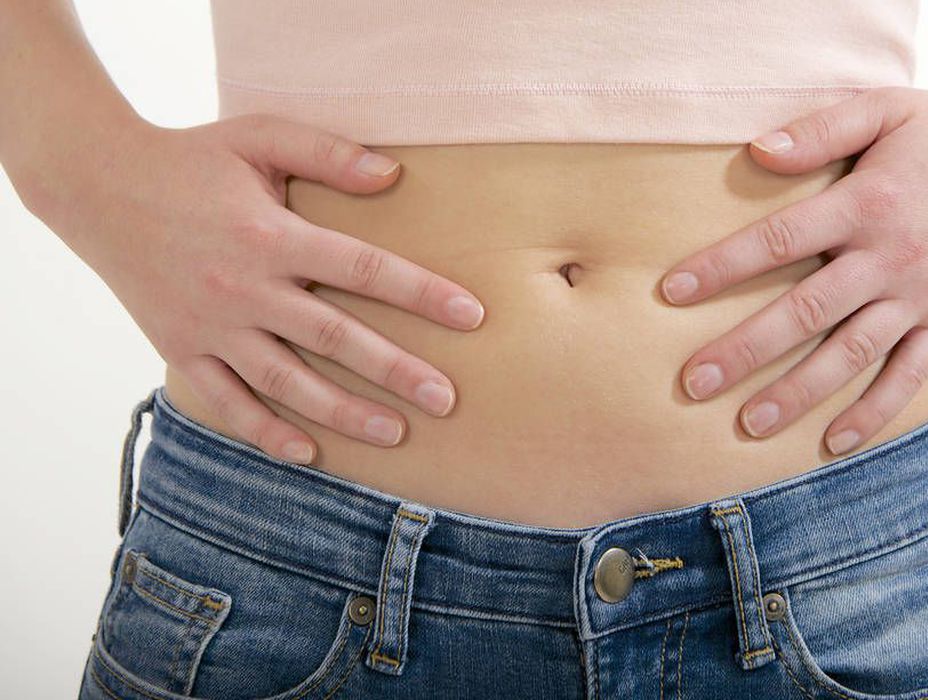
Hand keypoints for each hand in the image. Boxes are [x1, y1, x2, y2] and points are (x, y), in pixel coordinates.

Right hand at [35, 114, 485, 463]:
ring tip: (396, 434)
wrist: (97, 186)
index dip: (421, 294)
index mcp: (270, 233)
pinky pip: (225, 401)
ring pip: (286, 381)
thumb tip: (395, 175)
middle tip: (448, 400)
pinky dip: (263, 431)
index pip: (363, 268)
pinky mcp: (179, 348)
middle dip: (396, 371)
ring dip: (342, 412)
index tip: (472, 316)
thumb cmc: (191, 157)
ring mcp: (210, 325)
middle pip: (334, 337)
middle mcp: (243, 287)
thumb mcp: (258, 137)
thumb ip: (327, 153)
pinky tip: (307, 453)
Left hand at [658, 84, 927, 454]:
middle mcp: (889, 257)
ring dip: (797, 393)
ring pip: (850, 355)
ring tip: (747, 425)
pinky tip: (835, 443)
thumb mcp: (887, 109)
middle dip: (744, 350)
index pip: (778, 240)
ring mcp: (922, 296)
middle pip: (804, 312)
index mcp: (866, 204)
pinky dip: (874, 412)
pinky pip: (909, 376)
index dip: (721, 267)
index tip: (671, 292)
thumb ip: (821, 130)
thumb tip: (756, 152)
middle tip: (693, 382)